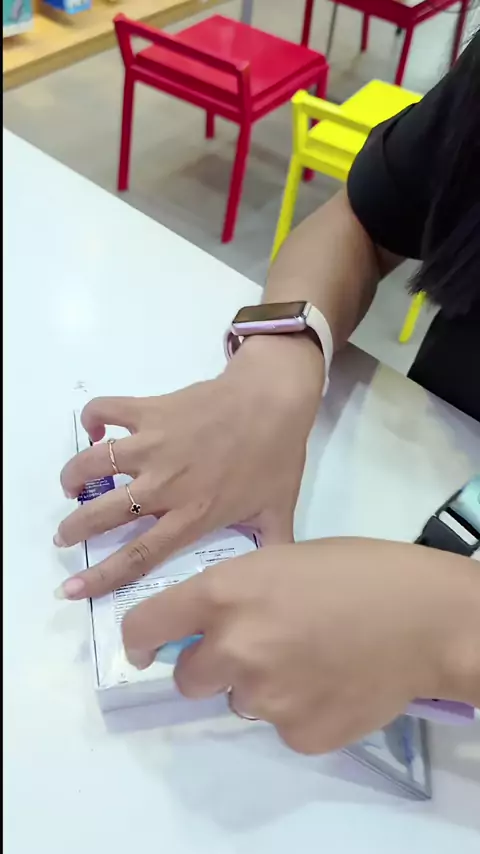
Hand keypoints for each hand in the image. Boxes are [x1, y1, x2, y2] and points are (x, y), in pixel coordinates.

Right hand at [56, 336, 323, 599]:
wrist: (273, 399)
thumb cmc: (275, 456)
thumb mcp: (279, 511)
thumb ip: (272, 549)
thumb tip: (274, 582)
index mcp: (191, 515)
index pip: (137, 555)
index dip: (100, 576)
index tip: (71, 589)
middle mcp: (164, 484)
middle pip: (103, 514)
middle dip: (74, 529)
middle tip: (63, 535)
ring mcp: (153, 445)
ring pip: (94, 463)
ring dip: (73, 476)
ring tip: (70, 485)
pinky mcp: (150, 410)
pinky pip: (106, 410)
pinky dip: (92, 418)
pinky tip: (96, 429)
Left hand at [122, 538, 479, 753]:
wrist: (425, 616)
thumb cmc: (356, 570)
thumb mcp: (281, 558)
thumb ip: (235, 593)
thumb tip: (207, 626)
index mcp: (224, 594)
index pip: (144, 627)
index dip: (140, 641)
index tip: (147, 650)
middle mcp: (233, 649)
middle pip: (187, 678)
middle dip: (212, 665)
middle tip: (258, 647)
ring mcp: (265, 697)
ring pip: (239, 701)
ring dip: (260, 685)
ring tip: (311, 658)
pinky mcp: (297, 734)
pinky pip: (281, 725)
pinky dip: (298, 708)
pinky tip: (333, 682)